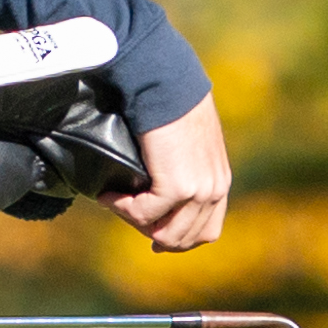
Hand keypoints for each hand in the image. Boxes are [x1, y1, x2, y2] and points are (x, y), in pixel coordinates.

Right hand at [110, 98, 233, 253]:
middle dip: (150, 232)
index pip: (207, 231)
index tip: (154, 241)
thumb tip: (157, 185)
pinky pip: (143, 214)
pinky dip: (121, 207)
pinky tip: (108, 193)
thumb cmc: (171, 105)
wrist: (167, 85)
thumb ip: (185, 168)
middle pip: (183, 239)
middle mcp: (214, 190)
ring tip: (114, 199)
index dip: (179, 242)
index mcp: (219, 181)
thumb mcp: (188, 143)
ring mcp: (199, 191)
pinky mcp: (177, 187)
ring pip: (163, 233)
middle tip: (124, 212)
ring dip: (133, 220)